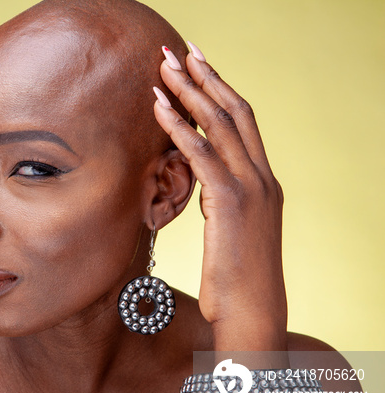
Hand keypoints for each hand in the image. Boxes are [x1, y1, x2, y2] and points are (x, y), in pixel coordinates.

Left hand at [153, 43, 287, 352]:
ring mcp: (251, 188)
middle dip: (206, 77)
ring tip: (163, 67)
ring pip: (220, 124)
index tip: (199, 68)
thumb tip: (200, 188)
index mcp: (264, 183)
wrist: (253, 314)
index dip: (221, 91)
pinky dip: (178, 126)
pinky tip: (156, 106)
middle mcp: (263, 177)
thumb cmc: (237, 283)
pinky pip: (200, 153)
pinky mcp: (231, 203)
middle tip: (179, 51)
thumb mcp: (231, 234)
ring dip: (190, 91)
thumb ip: (220, 203)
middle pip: (235, 111)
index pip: (243, 123)